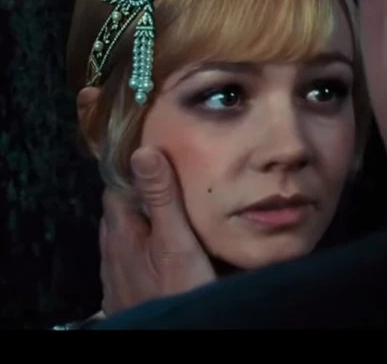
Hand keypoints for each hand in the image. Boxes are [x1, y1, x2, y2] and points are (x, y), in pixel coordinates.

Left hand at [99, 146, 215, 315]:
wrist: (171, 334)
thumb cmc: (176, 288)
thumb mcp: (175, 240)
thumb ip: (161, 198)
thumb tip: (144, 150)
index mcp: (121, 232)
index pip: (116, 188)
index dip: (135, 172)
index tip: (160, 161)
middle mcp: (111, 251)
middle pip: (120, 212)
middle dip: (142, 196)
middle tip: (173, 185)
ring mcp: (116, 275)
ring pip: (126, 237)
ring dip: (144, 224)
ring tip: (173, 215)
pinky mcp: (126, 292)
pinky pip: (132, 259)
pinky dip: (146, 248)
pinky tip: (167, 252)